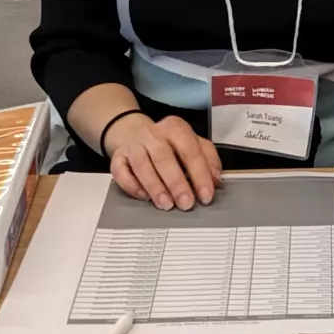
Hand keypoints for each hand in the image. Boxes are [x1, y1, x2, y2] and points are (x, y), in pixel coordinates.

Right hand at [106, 112, 221, 209]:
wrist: (130, 130)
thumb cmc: (166, 142)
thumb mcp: (191, 143)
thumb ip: (207, 159)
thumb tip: (216, 181)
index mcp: (176, 129)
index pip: (191, 150)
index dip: (200, 174)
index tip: (206, 195)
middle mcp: (154, 135)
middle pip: (165, 157)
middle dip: (177, 183)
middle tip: (186, 203)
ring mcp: (133, 145)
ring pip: (142, 165)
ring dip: (155, 186)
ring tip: (166, 204)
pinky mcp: (118, 157)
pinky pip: (121, 171)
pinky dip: (131, 185)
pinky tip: (143, 196)